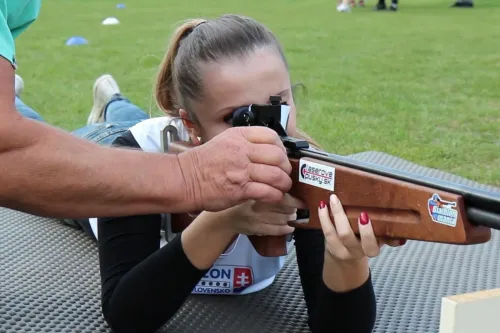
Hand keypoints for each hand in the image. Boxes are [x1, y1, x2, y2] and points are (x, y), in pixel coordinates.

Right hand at [177, 126, 291, 211]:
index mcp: (239, 136)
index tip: (279, 157)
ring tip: (281, 187)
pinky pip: (268, 192)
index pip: (272, 136)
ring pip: (276, 175)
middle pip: (278, 156)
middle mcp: (242, 150)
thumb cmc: (204, 162)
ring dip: (284, 183)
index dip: (281, 148)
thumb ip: (246, 143)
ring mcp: (241, 170)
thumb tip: (268, 150)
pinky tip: (274, 197)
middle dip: (285, 167)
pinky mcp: (240, 189)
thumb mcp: (224, 141)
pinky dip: (275, 196)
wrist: (185, 179)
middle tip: (283, 174)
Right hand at [223, 194, 305, 235]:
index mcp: (259, 191)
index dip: (296, 200)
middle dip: (295, 208)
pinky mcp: (257, 229)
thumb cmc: (242, 200)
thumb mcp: (253, 189)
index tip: (302, 200)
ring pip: (283, 219)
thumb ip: (270, 188)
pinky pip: (277, 230)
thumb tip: (291, 189)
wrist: (225, 217)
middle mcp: (258, 205)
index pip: (283, 196)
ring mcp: (258, 218)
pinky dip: (286, 229)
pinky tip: (290, 227)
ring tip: (292, 215)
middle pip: (286, 208)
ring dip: (291, 218)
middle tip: (297, 207)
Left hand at [318, 194, 405, 261]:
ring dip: (334, 214)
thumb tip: (403, 238)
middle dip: (344, 219)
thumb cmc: (365, 242)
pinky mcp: (330, 245)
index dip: (367, 232)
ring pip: (335, 233)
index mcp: (371, 249)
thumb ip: (389, 237)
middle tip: (346, 204)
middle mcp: (355, 251)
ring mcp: (341, 249)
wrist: (345, 258)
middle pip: (349, 238)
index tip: (365, 216)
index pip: (371, 245)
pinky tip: (323, 205)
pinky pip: (326, 231)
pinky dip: (324, 217)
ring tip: (333, 199)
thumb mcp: (379, 241)